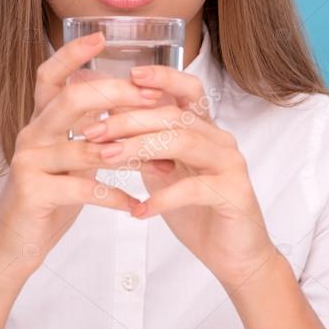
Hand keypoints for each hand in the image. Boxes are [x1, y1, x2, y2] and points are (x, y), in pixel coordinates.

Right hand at [0, 32, 163, 274]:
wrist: (11, 245)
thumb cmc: (48, 200)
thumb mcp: (68, 159)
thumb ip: (88, 131)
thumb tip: (127, 103)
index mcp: (39, 122)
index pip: (50, 76)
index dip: (73, 54)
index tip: (102, 37)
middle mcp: (31, 134)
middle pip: (73, 99)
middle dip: (117, 95)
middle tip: (154, 99)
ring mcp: (29, 162)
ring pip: (85, 147)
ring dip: (130, 154)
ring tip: (164, 162)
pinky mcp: (33, 193)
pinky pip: (82, 188)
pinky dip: (114, 196)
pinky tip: (136, 205)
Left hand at [82, 62, 277, 290]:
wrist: (234, 253)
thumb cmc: (196, 211)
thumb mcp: (163, 172)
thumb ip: (143, 146)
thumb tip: (104, 119)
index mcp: (204, 129)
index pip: (187, 89)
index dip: (161, 77)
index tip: (127, 74)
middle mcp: (220, 140)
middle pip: (174, 115)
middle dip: (130, 119)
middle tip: (94, 131)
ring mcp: (230, 165)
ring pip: (184, 142)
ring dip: (140, 148)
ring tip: (107, 159)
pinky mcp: (234, 194)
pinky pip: (194, 189)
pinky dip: (163, 198)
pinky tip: (139, 210)